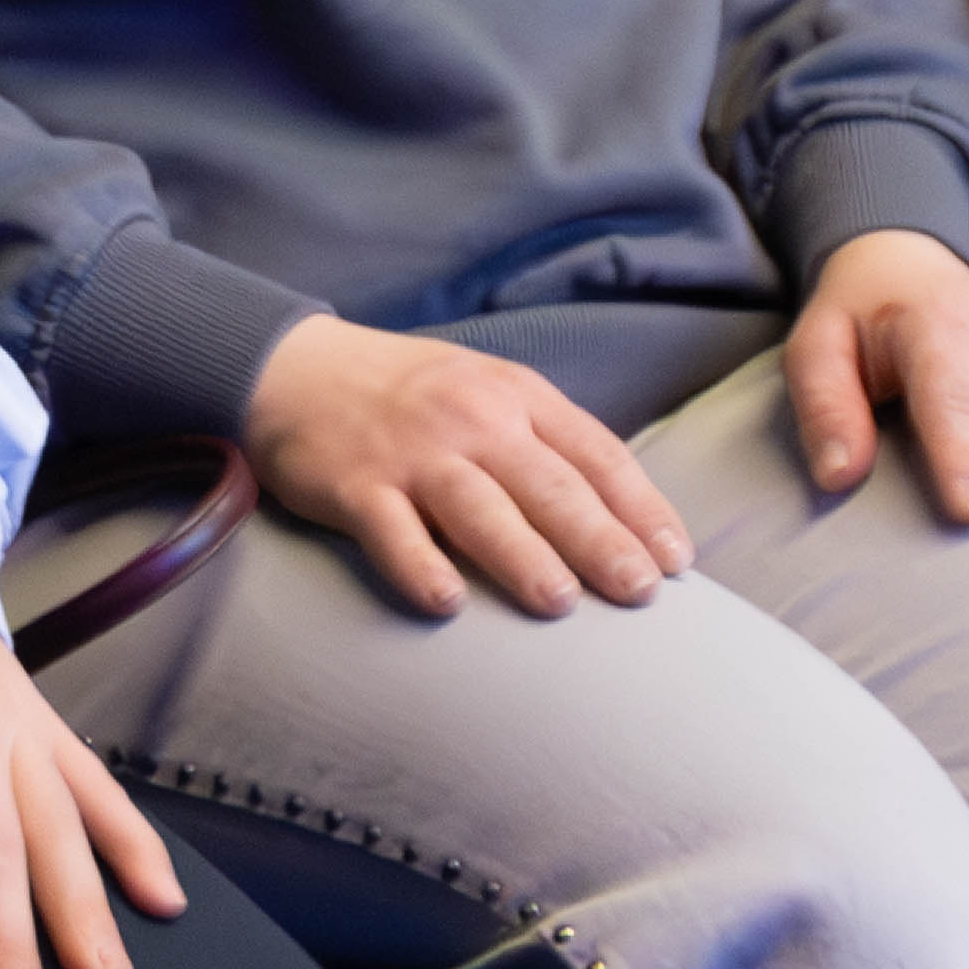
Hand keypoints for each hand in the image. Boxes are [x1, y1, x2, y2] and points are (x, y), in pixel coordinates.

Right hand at [242, 310, 690, 618]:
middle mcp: (472, 420)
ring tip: (561, 603)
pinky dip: (418, 565)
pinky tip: (445, 602)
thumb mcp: (486, 391)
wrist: (292, 366)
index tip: (675, 560)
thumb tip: (620, 517)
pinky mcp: (355, 484)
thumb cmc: (406, 394)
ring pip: (478, 508)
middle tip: (640, 592)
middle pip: (548, 486)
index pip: (595, 455)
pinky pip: (391, 531)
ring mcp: (413, 452)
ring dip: (522, 556)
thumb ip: (544, 442)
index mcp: (516, 396)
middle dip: (600, 540)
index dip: (640, 508)